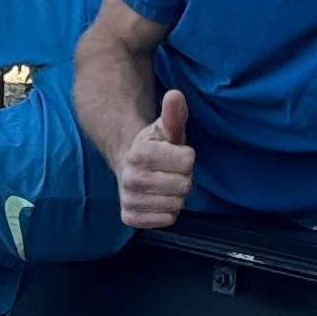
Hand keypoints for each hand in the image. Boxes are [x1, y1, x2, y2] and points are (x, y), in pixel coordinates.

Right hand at [118, 86, 195, 228]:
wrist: (129, 165)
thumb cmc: (155, 147)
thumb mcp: (166, 128)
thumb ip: (173, 113)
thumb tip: (175, 94)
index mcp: (139, 153)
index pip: (187, 162)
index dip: (187, 157)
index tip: (174, 154)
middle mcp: (130, 178)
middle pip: (184, 185)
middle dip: (183, 177)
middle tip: (170, 171)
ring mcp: (128, 199)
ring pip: (177, 204)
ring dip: (176, 195)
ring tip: (164, 184)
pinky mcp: (130, 218)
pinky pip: (167, 220)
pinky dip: (168, 211)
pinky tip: (158, 198)